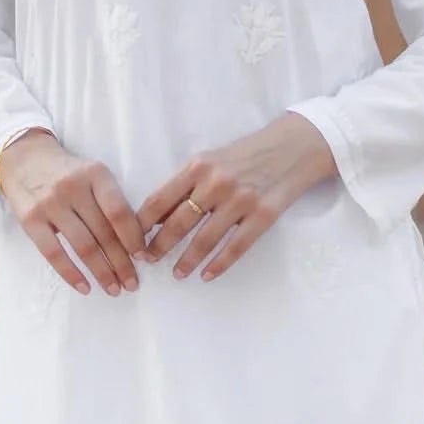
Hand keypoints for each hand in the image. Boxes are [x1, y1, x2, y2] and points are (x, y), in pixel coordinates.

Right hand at [0, 130, 148, 297]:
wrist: (25, 159)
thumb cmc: (68, 173)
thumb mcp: (93, 175)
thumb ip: (111, 200)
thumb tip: (136, 241)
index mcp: (96, 174)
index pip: (119, 212)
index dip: (133, 238)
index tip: (143, 258)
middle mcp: (73, 187)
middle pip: (103, 233)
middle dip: (121, 263)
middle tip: (132, 284)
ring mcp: (50, 204)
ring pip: (83, 246)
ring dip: (101, 272)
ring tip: (114, 289)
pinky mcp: (30, 219)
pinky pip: (54, 253)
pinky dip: (71, 274)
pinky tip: (85, 287)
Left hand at [136, 113, 338, 281]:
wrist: (292, 148)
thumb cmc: (245, 155)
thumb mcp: (210, 160)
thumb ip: (185, 184)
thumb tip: (155, 217)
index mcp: (198, 166)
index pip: (160, 200)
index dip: (142, 224)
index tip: (131, 241)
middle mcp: (216, 183)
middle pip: (179, 222)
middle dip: (160, 246)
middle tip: (147, 262)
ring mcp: (241, 200)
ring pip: (205, 239)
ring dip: (187, 260)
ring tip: (177, 274)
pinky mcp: (263, 215)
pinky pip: (236, 247)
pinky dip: (219, 264)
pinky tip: (207, 274)